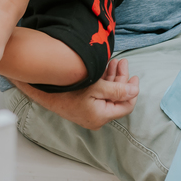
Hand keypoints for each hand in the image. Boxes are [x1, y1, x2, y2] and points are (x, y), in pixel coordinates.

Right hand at [20, 59, 139, 129]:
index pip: (126, 106)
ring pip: (108, 94)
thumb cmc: (69, 89)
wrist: (44, 90)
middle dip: (121, 79)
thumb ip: (119, 90)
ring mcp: (90, 113)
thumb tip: (135, 92)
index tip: (134, 76)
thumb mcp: (97, 87)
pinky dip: (104, 82)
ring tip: (115, 62)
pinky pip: (99, 95)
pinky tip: (105, 69)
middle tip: (122, 63)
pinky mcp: (84, 107)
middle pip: (117, 98)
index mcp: (102, 116)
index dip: (132, 90)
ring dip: (113, 78)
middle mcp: (97, 118)